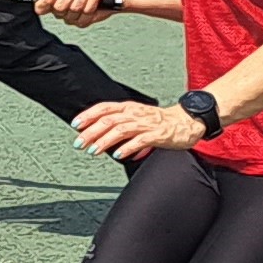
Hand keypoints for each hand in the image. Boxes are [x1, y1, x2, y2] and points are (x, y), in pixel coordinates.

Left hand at [72, 97, 204, 162]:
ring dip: (105, 140)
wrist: (187, 121)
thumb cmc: (160, 121)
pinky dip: (127, 147)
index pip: (104, 108)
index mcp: (128, 107)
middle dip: (91, 131)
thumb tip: (99, 138)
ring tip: (93, 151)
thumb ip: (119, 125)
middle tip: (79, 143)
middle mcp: (135, 113)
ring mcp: (146, 123)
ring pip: (121, 129)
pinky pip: (140, 140)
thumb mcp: (136, 118)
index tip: (75, 125)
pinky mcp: (158, 134)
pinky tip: (117, 155)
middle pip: (108, 120)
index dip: (88, 115)